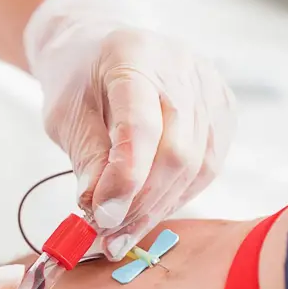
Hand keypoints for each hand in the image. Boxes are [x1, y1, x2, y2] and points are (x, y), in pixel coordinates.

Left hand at [24, 0, 236, 259]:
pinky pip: (208, 167)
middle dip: (140, 205)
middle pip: (176, 153)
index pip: (140, 128)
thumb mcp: (65, 115)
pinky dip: (176, 196)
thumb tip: (99, 210)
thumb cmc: (79, 81)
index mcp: (134, 57)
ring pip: (197, 166)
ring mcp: (209, 88)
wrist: (101, 52)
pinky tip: (148, 211)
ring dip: (158, 209)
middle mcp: (182, 68)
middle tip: (108, 236)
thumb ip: (86, 158)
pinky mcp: (223, 111)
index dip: (124, 180)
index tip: (102, 217)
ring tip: (122, 233)